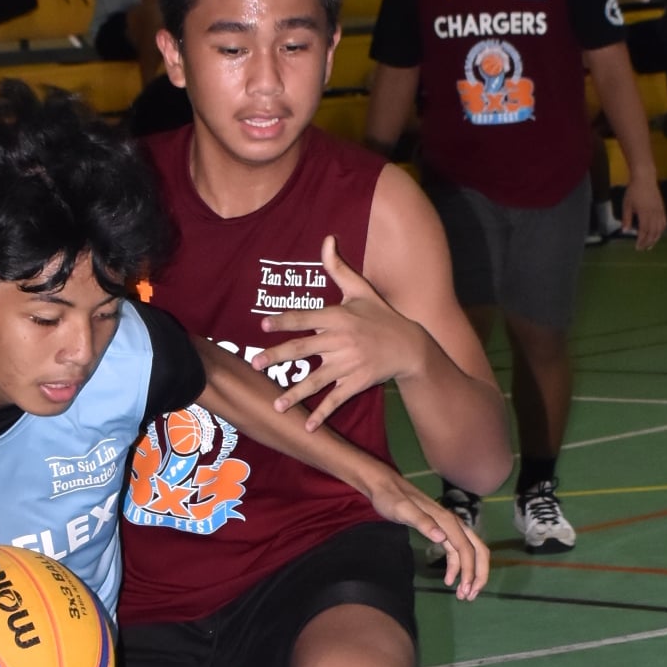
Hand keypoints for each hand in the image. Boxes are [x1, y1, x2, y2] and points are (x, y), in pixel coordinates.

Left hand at [250, 235, 423, 429]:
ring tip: (276, 405)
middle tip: (255, 363)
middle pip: (304, 349)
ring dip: (295, 393)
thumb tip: (327, 239)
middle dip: (278, 356)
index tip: (264, 324)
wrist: (411, 346)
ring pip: (317, 380)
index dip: (285, 320)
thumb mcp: (361, 291)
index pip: (307, 317)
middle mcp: (342, 340)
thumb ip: (338, 268)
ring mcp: (350, 364)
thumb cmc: (380, 316)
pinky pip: (337, 399)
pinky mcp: (357, 382)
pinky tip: (308, 428)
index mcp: (339, 316)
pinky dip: (323, 414)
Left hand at [352, 466, 490, 599]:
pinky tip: (450, 579)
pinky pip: (457, 550)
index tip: (465, 590)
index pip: (466, 549)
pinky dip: (458, 566)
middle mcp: (453, 523)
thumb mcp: (402, 510)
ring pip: (469, 551)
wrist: (385, 486)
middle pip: (477, 550)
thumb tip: (441, 537)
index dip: (469, 571)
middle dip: (477, 574)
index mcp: (447, 520)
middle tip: (468, 596)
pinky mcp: (442, 530)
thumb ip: (421, 522)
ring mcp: (448, 527)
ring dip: (469, 573)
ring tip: (462, 594)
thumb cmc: (391, 498)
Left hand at [621, 171, 666, 251]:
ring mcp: (659, 210)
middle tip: (643, 249)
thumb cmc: (633, 191)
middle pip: (653, 232)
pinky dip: (661, 230)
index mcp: (644, 213)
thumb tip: (625, 231)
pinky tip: (658, 234)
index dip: (641, 240)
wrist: (645, 178)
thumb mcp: (627, 205)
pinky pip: (664, 222)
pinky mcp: (662, 208)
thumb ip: (626, 219)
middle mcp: (653, 213)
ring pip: (660, 228)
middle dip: (648, 242)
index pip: (644, 231)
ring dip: (656, 238)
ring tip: (651, 245)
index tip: (637, 247)